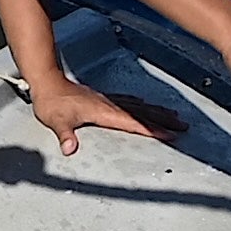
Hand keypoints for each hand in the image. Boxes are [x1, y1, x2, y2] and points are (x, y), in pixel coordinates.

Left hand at [28, 73, 174, 157]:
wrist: (46, 80)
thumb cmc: (51, 102)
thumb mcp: (55, 121)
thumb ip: (65, 135)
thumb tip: (70, 149)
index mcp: (104, 111)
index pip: (133, 122)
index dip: (151, 129)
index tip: (169, 134)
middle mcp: (110, 104)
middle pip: (143, 112)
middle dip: (164, 120)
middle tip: (184, 126)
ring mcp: (108, 100)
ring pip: (139, 106)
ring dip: (158, 112)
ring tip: (174, 116)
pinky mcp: (103, 98)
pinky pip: (130, 101)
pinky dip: (142, 105)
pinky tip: (146, 105)